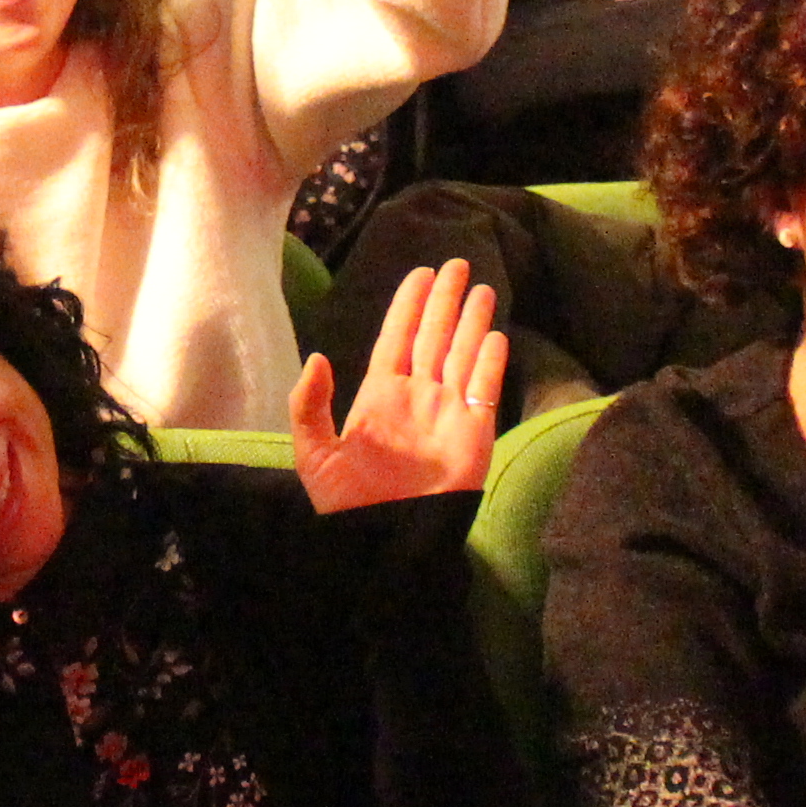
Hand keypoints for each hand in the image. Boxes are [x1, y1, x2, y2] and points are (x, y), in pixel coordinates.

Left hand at [290, 261, 505, 509]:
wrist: (386, 543)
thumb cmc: (348, 505)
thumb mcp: (314, 454)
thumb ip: (309, 405)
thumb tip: (319, 357)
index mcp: (379, 397)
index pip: (397, 339)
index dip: (408, 306)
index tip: (420, 273)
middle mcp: (417, 397)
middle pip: (434, 336)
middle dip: (446, 301)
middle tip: (458, 263)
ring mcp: (447, 413)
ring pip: (462, 354)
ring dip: (473, 321)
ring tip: (483, 288)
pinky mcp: (474, 434)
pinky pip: (484, 389)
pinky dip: (491, 362)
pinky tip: (495, 335)